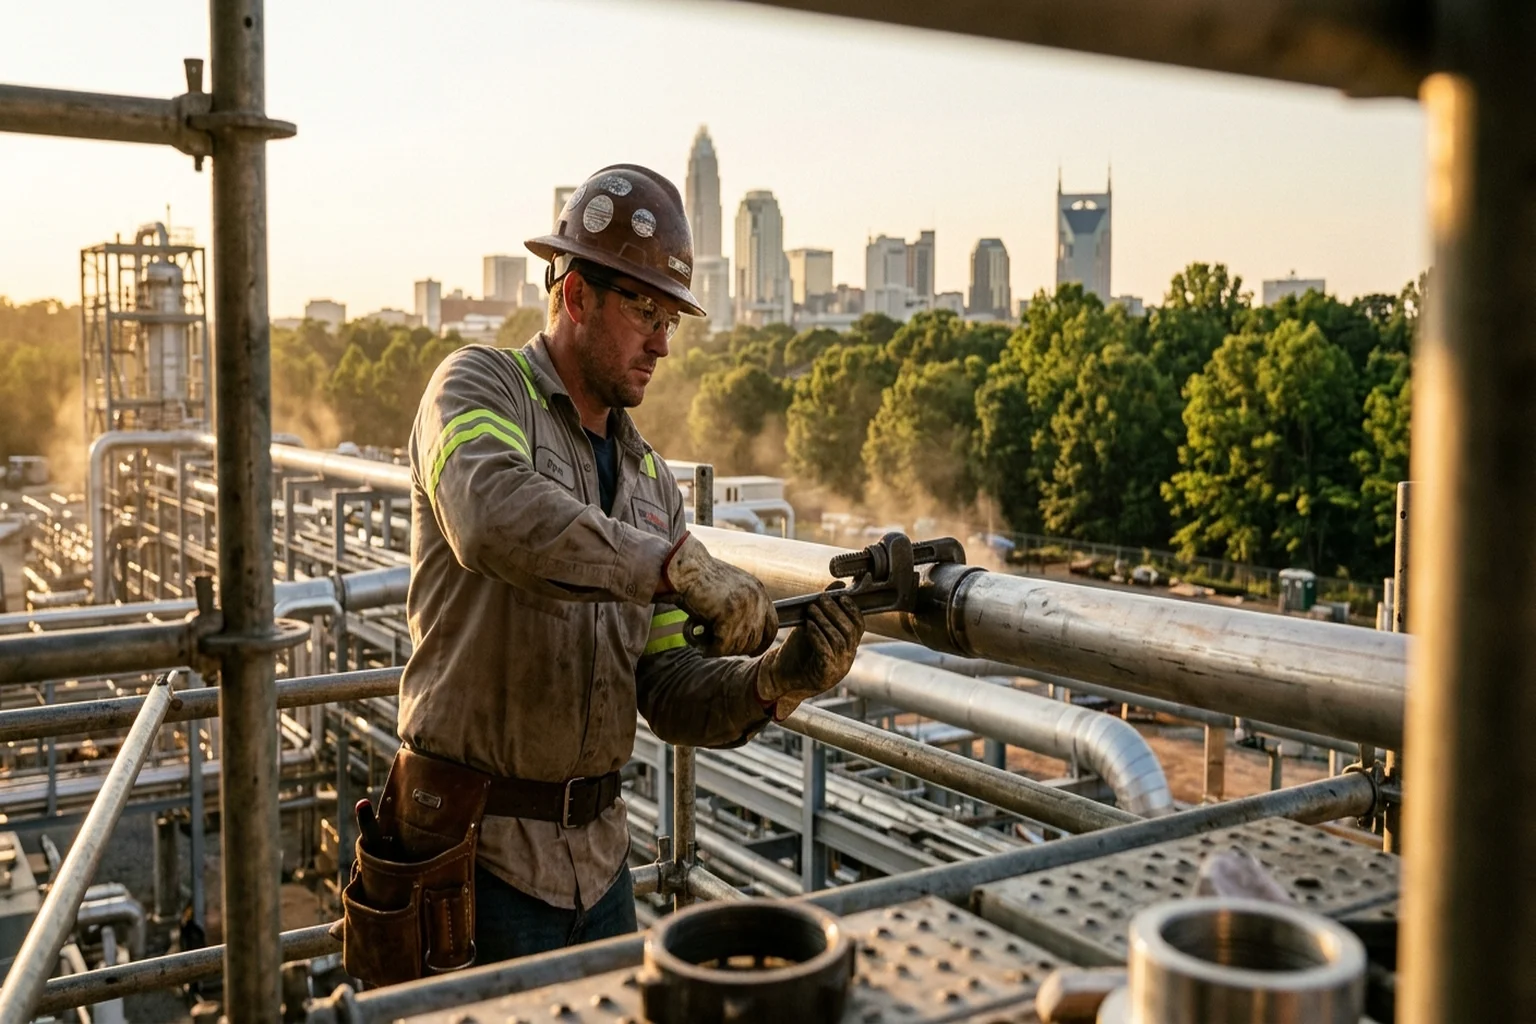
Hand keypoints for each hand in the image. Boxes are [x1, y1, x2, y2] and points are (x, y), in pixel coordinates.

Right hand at [660, 534, 776, 656]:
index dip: (762, 643)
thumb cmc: (700, 578)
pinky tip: (701, 648)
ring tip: (706, 646)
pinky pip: (723, 645)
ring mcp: (744, 606)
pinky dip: (711, 650)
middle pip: (755, 639)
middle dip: (737, 649)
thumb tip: (744, 633)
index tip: (752, 652)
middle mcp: (756, 598)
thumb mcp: (730, 588)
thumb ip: (742, 606)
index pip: (772, 626)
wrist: (684, 567)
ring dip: (722, 650)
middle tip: (719, 648)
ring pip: (739, 645)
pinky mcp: (728, 614)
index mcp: (758, 591)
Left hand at [755, 592, 862, 720]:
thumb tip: (838, 584)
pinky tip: (808, 626)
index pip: (859, 625)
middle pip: (849, 631)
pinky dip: (818, 636)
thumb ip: (825, 608)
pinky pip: (826, 653)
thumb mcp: (813, 626)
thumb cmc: (798, 650)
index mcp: (848, 646)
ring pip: (838, 640)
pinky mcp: (825, 676)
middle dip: (835, 612)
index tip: (840, 595)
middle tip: (822, 599)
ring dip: (825, 621)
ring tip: (811, 610)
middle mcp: (847, 657)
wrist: (780, 677)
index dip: (852, 609)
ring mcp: (838, 668)